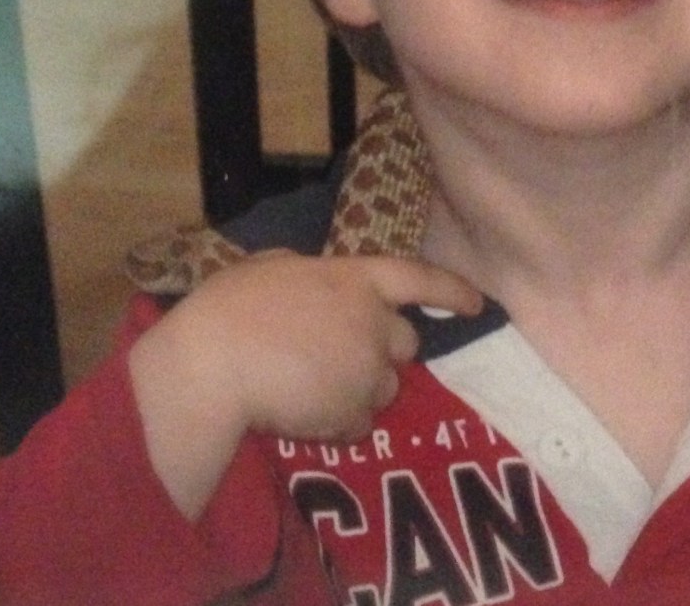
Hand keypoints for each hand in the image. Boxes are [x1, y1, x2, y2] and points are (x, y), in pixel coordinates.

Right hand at [130, 252, 481, 518]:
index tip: (477, 305)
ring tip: (311, 390)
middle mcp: (374, 322)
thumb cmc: (230, 306)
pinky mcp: (353, 412)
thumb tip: (305, 276)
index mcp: (355, 278)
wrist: (212, 365)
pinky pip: (360, 423)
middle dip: (383, 350)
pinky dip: (340, 422)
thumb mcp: (271, 266)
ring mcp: (367, 369)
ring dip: (360, 389)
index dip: (452, 291)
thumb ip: (304, 271)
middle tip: (337, 356)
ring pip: (384, 387)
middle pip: (407, 343)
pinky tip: (303, 414)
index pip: (421, 279)